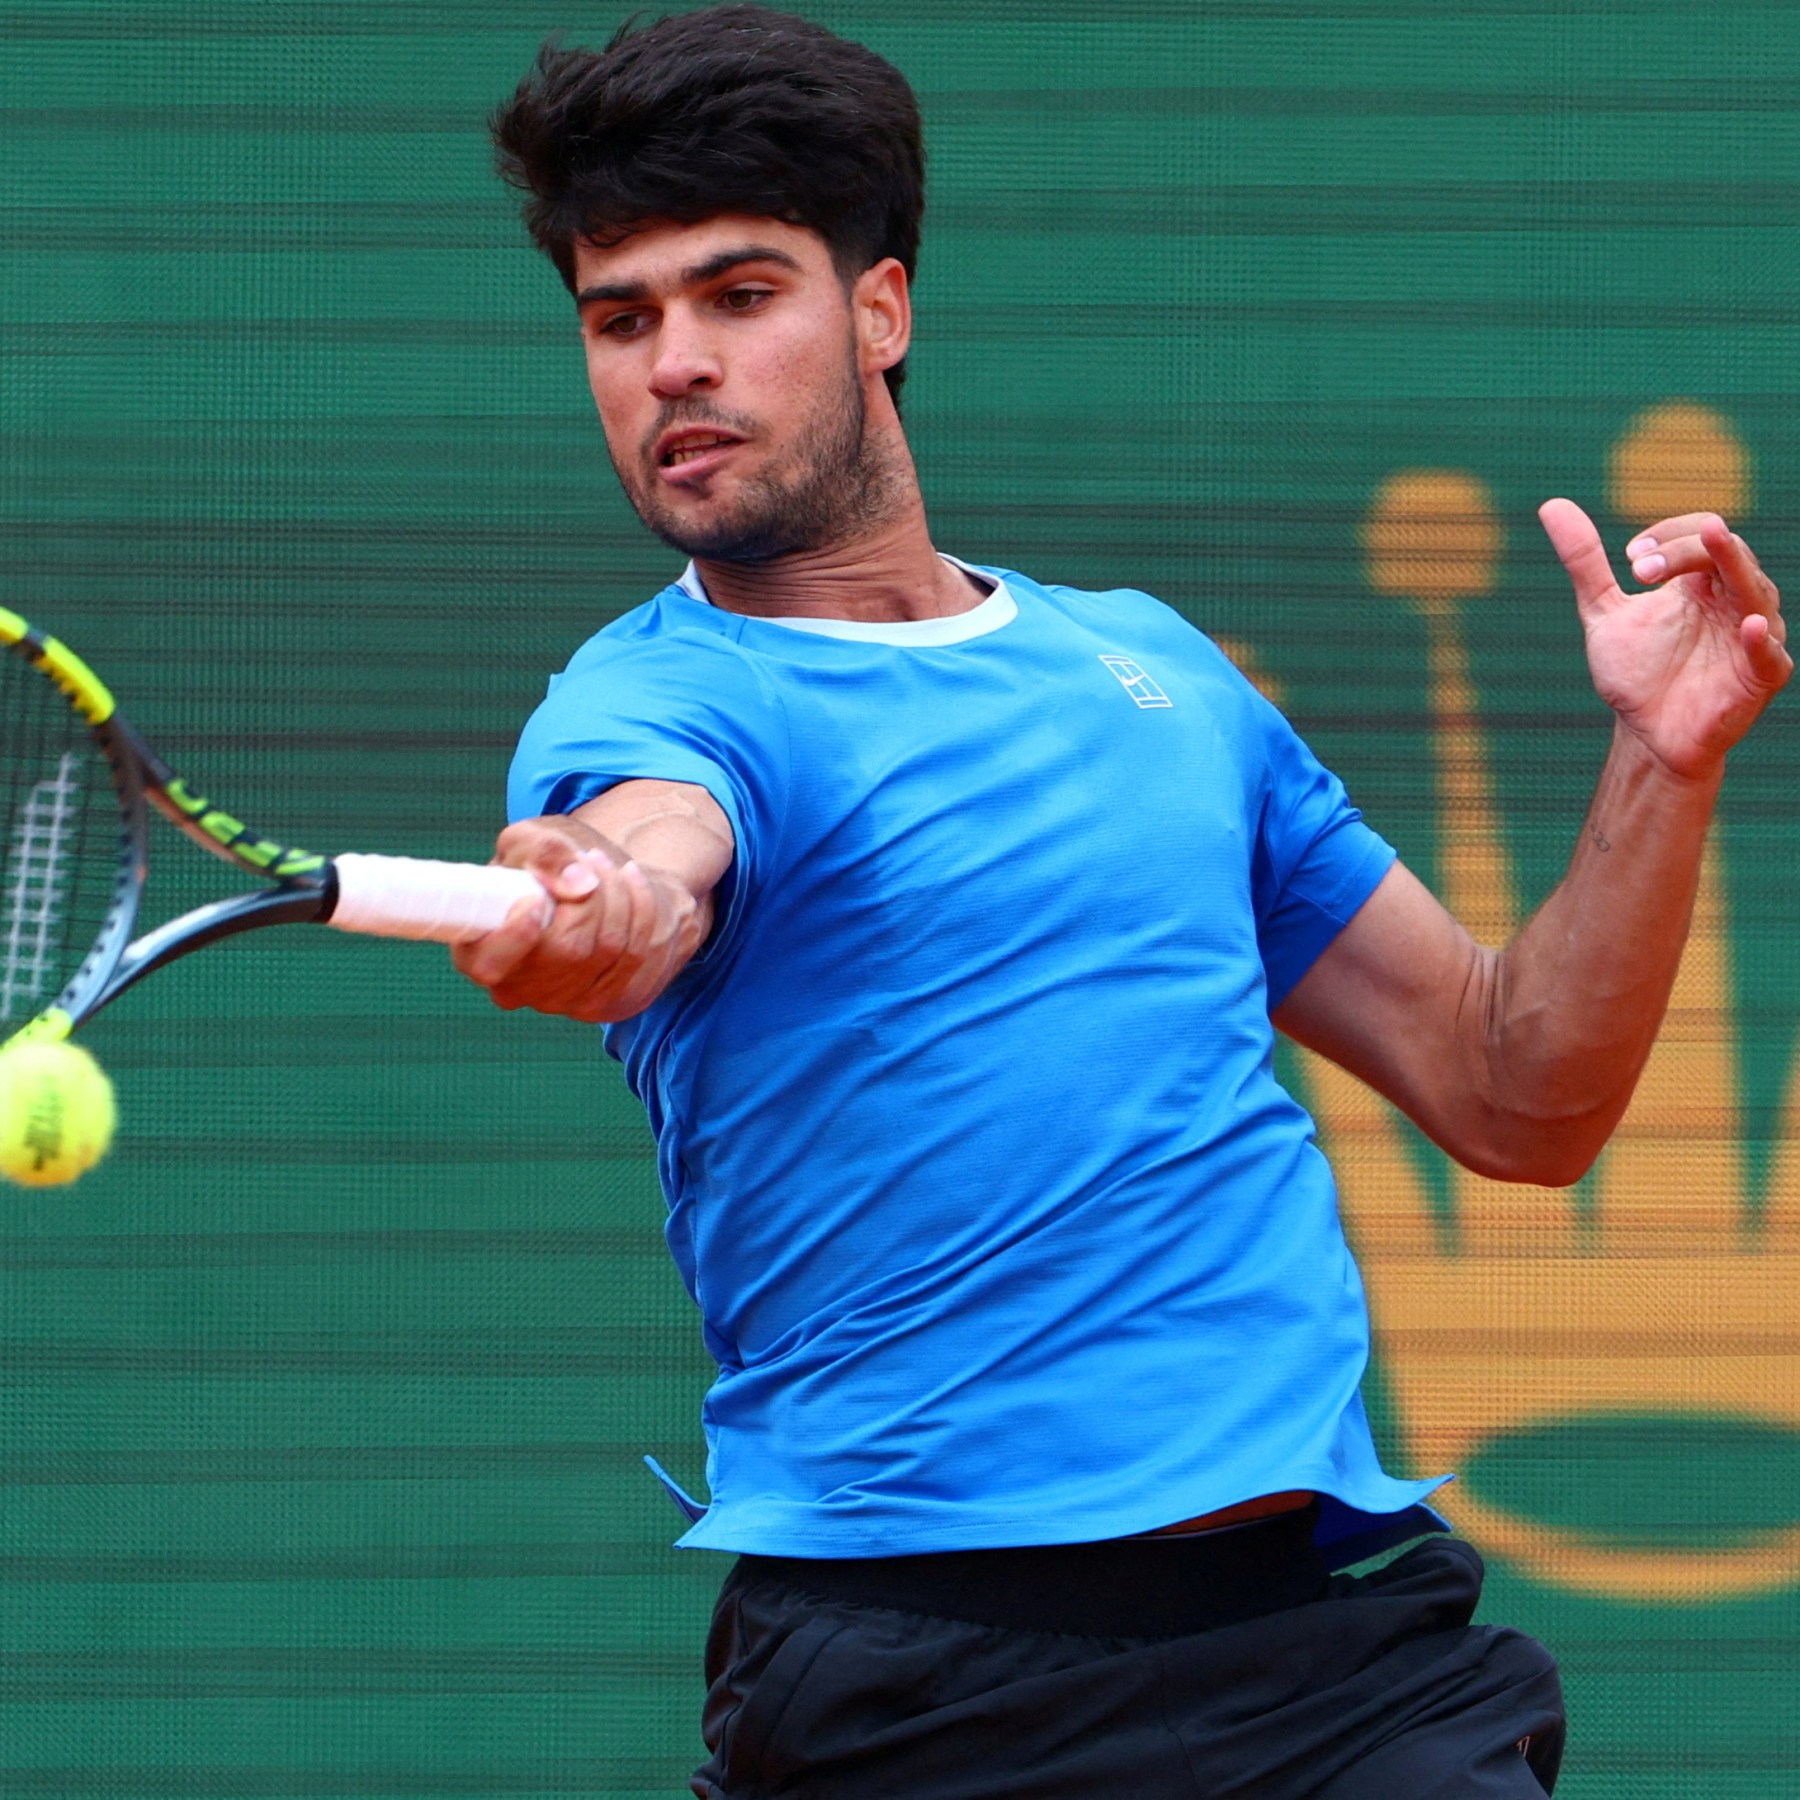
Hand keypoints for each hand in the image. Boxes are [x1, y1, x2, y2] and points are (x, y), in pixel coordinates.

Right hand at [449, 814, 703, 1022]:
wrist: (585, 886)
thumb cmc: (543, 864)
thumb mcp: (530, 840)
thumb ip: (543, 853)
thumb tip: (579, 885)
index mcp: (478, 950)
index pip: (488, 966)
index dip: (515, 936)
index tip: (535, 900)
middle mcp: (516, 986)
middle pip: (568, 951)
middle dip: (591, 896)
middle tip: (590, 858)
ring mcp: (560, 1001)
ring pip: (608, 950)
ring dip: (618, 895)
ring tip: (604, 864)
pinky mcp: (601, 1002)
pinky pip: (634, 955)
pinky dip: (641, 908)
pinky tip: (631, 880)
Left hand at [1539, 498, 1790, 780]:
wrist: (1647, 734)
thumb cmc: (1636, 672)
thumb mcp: (1603, 612)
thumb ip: (1584, 562)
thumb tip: (1551, 505)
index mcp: (1704, 581)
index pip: (1701, 534)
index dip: (1670, 535)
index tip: (1627, 558)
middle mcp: (1734, 601)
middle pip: (1728, 554)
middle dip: (1686, 550)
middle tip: (1637, 567)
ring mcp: (1752, 636)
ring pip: (1756, 592)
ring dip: (1733, 568)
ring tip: (1712, 543)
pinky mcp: (1761, 676)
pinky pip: (1769, 654)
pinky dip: (1759, 639)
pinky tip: (1746, 625)